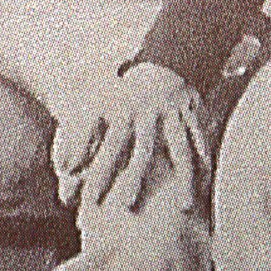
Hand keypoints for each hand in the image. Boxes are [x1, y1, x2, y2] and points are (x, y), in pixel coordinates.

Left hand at [53, 61, 207, 214]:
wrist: (164, 60)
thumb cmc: (126, 92)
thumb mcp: (99, 105)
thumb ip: (80, 137)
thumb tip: (64, 168)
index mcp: (123, 112)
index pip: (109, 149)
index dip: (98, 175)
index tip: (87, 203)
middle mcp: (149, 113)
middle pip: (143, 154)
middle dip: (135, 182)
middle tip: (126, 211)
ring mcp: (174, 113)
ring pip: (180, 151)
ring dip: (183, 180)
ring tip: (184, 208)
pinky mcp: (194, 113)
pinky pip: (200, 141)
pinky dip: (204, 162)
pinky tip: (206, 186)